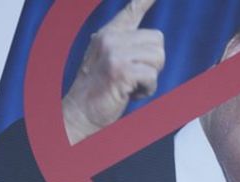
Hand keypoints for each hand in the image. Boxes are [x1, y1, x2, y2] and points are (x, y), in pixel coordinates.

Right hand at [63, 0, 164, 143]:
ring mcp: (114, 52)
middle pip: (158, 41)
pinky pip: (152, 76)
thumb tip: (153, 43)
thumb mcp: (112, 62)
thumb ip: (127, 48)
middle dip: (154, 64)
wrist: (81, 113)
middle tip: (134, 77)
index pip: (132, 9)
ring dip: (150, 79)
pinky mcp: (120, 70)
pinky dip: (147, 90)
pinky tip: (130, 94)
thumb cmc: (99, 93)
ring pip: (158, 58)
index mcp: (109, 33)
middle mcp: (110, 37)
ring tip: (130, 86)